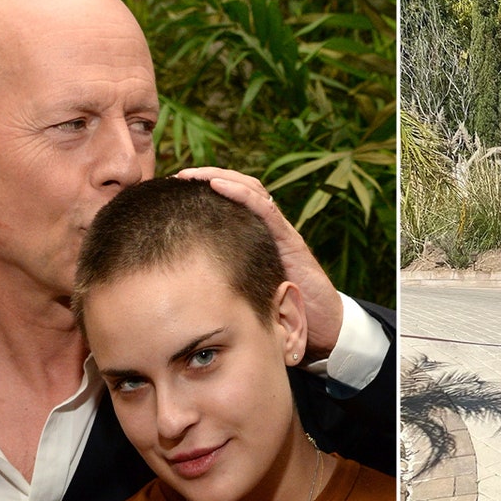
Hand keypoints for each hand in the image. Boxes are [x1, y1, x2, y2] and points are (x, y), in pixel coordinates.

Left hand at [175, 167, 342, 359]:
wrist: (324, 325)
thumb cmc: (284, 312)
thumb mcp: (249, 291)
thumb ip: (228, 279)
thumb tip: (185, 284)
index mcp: (261, 237)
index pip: (236, 201)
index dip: (207, 189)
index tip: (176, 188)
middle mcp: (272, 229)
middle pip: (242, 188)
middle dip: (209, 175)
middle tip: (179, 175)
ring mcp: (282, 233)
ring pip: (253, 191)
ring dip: (220, 177)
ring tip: (192, 175)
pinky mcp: (291, 242)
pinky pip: (266, 211)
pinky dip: (242, 194)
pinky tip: (218, 186)